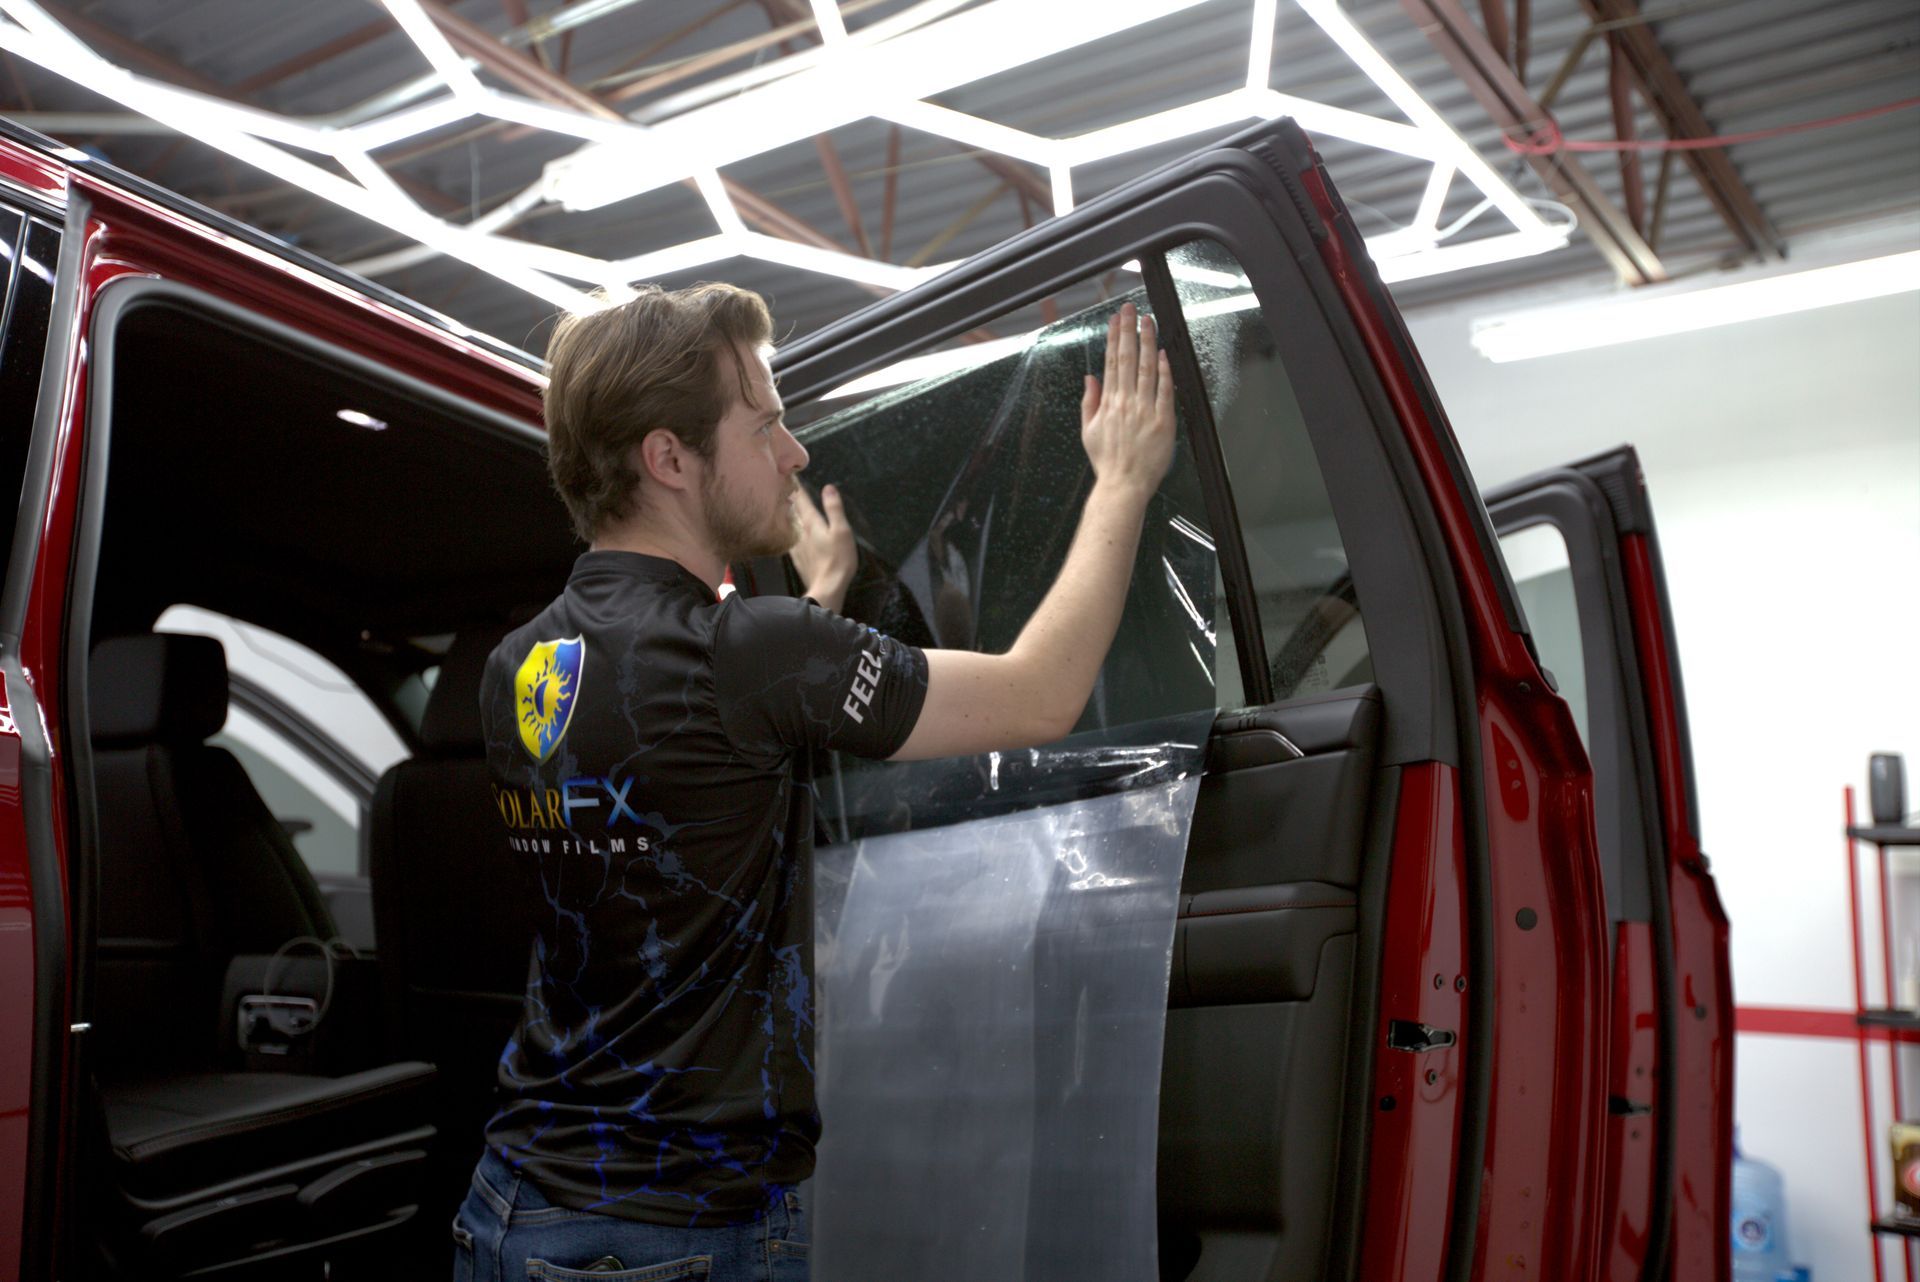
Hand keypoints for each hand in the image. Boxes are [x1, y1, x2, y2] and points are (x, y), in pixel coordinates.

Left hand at [791, 482, 856, 612]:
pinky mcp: (797, 558)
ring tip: (787, 504)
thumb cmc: (838, 559)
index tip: (791, 473)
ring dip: (788, 513)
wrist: (827, 588)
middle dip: (790, 496)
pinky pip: (790, 538)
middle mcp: (799, 532)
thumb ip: (834, 508)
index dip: (796, 485)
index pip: (801, 499)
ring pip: (789, 524)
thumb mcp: (841, 530)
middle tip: (786, 484)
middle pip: (791, 510)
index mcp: (810, 523)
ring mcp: (796, 546)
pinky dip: (790, 529)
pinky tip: (792, 531)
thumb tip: (828, 487)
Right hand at [1080, 302, 1175, 498]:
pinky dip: (1164, 371)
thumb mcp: (1088, 431)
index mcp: (1108, 403)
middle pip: (1127, 358)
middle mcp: (1126, 402)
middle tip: (1130, 308)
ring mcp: (1145, 410)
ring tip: (1148, 321)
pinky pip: (1164, 390)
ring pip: (1146, 368)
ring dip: (1147, 342)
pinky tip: (1164, 353)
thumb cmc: (1108, 462)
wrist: (1123, 485)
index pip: (1111, 362)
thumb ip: (1089, 402)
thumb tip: (1090, 378)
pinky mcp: (1163, 421)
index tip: (1116, 319)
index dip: (1113, 338)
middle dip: (1128, 330)